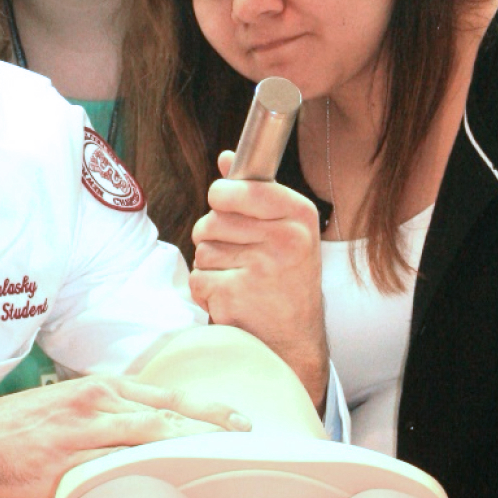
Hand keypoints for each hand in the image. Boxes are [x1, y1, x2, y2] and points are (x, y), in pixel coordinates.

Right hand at [0, 374, 248, 497]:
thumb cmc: (23, 428)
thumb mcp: (73, 408)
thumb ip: (110, 416)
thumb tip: (148, 432)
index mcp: (103, 388)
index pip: (166, 394)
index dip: (206, 406)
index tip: (237, 418)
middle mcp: (98, 400)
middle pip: (168, 410)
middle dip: (211, 422)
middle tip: (247, 433)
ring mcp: (83, 429)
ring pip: (149, 433)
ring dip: (189, 442)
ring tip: (222, 453)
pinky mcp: (66, 458)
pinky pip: (114, 464)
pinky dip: (146, 468)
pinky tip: (171, 477)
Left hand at [191, 149, 329, 407]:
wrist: (295, 339)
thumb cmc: (288, 280)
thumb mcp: (286, 230)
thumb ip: (255, 192)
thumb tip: (227, 158)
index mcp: (300, 215)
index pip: (239, 188)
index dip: (222, 197)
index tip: (227, 206)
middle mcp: (286, 239)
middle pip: (212, 219)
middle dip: (214, 237)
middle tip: (238, 255)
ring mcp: (262, 268)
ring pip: (202, 249)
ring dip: (211, 265)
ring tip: (239, 278)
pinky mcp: (237, 295)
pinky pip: (197, 278)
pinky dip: (206, 291)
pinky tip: (231, 298)